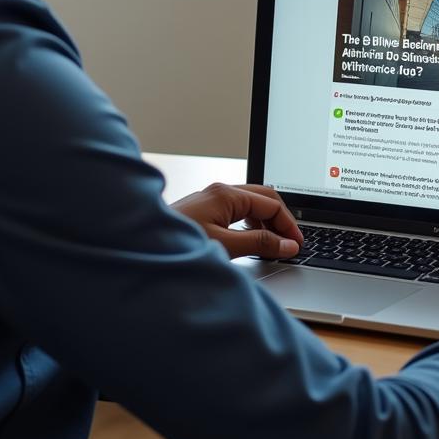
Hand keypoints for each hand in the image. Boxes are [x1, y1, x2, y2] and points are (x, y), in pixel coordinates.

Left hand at [172, 182, 303, 259]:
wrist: (141, 247)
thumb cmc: (177, 244)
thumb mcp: (224, 246)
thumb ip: (259, 243)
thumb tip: (287, 244)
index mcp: (226, 194)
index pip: (271, 203)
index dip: (288, 224)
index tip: (297, 245)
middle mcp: (219, 192)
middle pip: (263, 197)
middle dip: (280, 219)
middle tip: (291, 242)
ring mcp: (210, 200)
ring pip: (249, 204)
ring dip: (265, 221)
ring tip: (274, 244)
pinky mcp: (203, 212)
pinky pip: (236, 212)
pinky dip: (250, 224)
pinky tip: (250, 241)